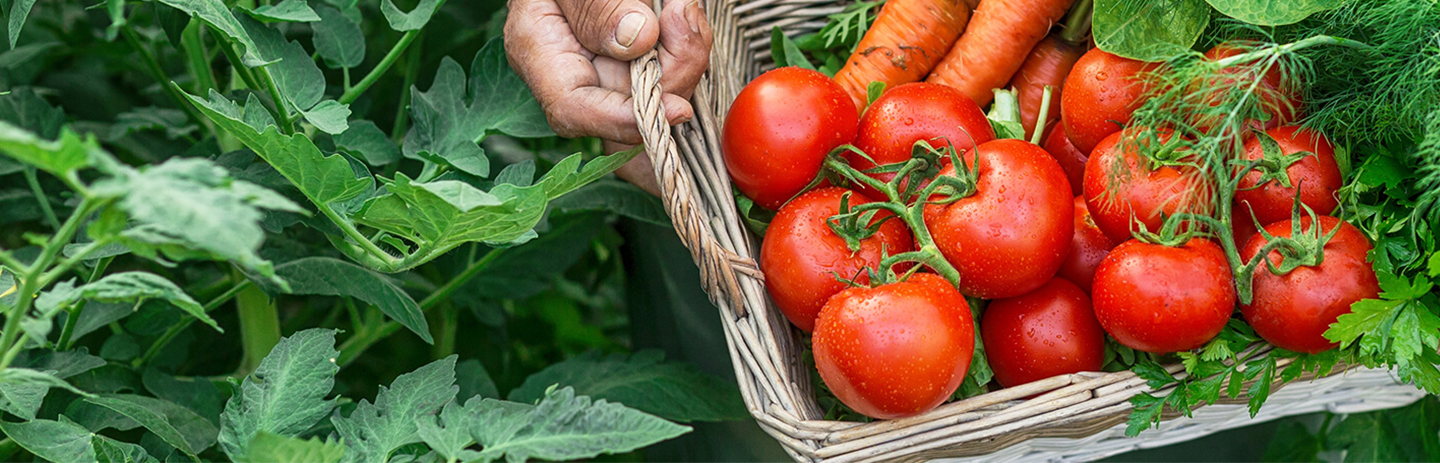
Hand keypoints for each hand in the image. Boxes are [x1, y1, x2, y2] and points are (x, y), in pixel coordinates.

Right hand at [505, 0, 712, 195]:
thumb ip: (595, 5)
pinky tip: (684, 15)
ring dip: (686, 55)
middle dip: (671, 76)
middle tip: (685, 23)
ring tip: (684, 11)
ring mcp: (607, 68)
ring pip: (658, 92)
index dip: (623, 121)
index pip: (573, 109)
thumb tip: (637, 39)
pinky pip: (671, 70)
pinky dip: (687, 45)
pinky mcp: (637, 59)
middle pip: (628, 108)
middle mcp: (574, 69)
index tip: (674, 108)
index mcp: (540, 49)